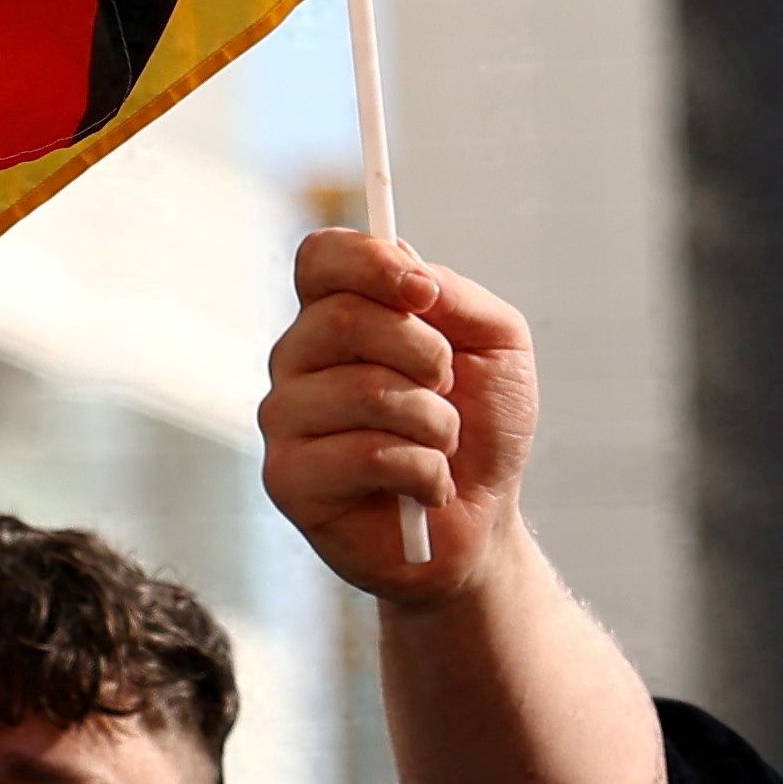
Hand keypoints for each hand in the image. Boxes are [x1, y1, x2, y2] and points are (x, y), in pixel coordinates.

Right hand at [265, 227, 537, 606]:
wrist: (480, 525)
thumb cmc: (481, 431)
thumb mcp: (497, 346)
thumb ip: (457, 296)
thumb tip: (408, 268)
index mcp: (338, 315)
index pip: (320, 258)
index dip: (369, 262)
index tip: (425, 294)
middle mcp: (298, 359)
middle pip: (344, 318)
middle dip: (426, 355)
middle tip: (449, 389)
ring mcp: (285, 418)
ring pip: (365, 390)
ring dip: (435, 423)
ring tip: (440, 447)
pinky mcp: (287, 478)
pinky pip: (367, 454)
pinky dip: (425, 472)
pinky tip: (425, 489)